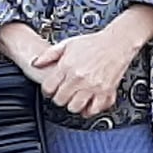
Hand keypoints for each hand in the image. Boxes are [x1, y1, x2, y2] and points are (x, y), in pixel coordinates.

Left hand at [28, 8, 152, 116]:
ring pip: (75, 108)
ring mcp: (93, 86)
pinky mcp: (106, 92)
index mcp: (67, 66)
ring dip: (73, 105)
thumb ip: (49, 54)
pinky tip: (88, 104)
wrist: (117, 43)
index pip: (49, 88)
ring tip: (75, 98)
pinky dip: (89, 110)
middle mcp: (79, 78)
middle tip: (63, 93)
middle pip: (60, 100)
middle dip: (59, 98)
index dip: (47, 91)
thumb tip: (35, 63)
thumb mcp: (67, 44)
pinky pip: (94, 110)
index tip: (51, 90)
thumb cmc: (93, 43)